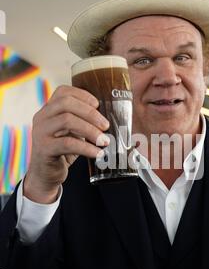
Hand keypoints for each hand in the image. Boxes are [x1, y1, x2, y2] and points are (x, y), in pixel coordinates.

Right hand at [24, 85, 109, 202]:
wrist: (45, 175)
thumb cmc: (62, 152)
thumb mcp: (71, 133)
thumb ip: (82, 122)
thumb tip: (108, 120)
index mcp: (48, 110)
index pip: (63, 92)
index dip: (82, 95)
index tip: (98, 105)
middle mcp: (41, 117)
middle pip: (66, 103)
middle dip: (90, 113)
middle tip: (106, 125)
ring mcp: (40, 132)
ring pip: (67, 120)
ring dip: (90, 130)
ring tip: (104, 141)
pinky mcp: (44, 149)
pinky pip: (68, 144)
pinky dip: (86, 148)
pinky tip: (98, 153)